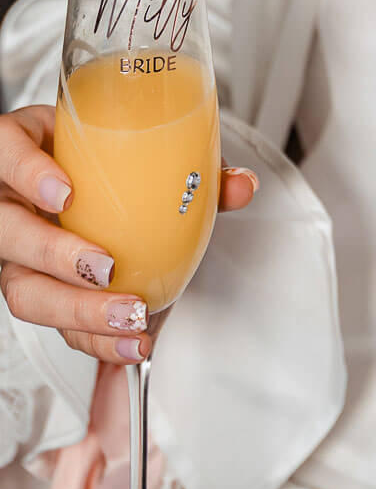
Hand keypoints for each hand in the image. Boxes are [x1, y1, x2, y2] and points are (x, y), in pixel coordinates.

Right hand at [0, 105, 256, 363]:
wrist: (76, 176)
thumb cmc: (96, 155)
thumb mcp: (132, 145)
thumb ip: (188, 161)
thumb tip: (240, 184)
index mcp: (22, 150)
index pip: (6, 152)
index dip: (28, 173)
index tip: (66, 192)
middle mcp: (9, 203)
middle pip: (8, 235)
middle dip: (54, 257)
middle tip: (106, 267)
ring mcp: (14, 251)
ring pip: (23, 290)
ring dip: (78, 311)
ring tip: (129, 316)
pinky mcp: (34, 291)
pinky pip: (54, 323)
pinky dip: (95, 338)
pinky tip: (131, 343)